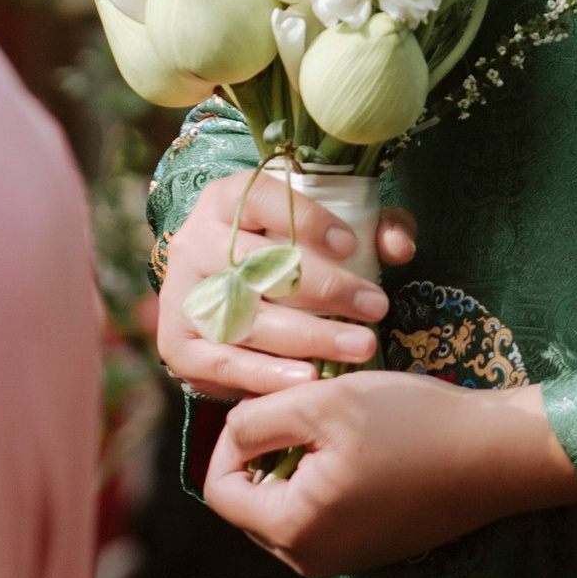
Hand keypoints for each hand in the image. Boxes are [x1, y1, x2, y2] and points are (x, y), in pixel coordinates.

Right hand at [155, 171, 417, 398]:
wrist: (223, 290)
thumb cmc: (290, 252)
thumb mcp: (332, 227)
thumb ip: (374, 227)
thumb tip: (398, 247)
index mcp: (228, 198)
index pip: (264, 199)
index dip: (309, 221)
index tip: (353, 246)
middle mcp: (196, 239)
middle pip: (259, 265)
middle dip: (326, 289)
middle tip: (376, 308)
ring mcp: (182, 293)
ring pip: (246, 316)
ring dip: (309, 336)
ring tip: (360, 346)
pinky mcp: (178, 343)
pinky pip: (222, 361)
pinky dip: (266, 374)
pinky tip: (309, 379)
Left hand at [202, 367, 576, 575]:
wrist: (497, 455)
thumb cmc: (412, 423)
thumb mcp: (323, 403)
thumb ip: (256, 420)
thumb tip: (228, 435)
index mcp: (292, 530)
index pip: (219, 491)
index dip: (230, 441)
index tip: (268, 404)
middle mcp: (310, 560)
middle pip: (249, 504)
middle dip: (264, 455)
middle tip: (305, 412)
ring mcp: (342, 561)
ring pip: (285, 509)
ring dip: (295, 466)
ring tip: (336, 429)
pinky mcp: (370, 552)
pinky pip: (321, 518)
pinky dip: (326, 482)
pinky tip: (363, 451)